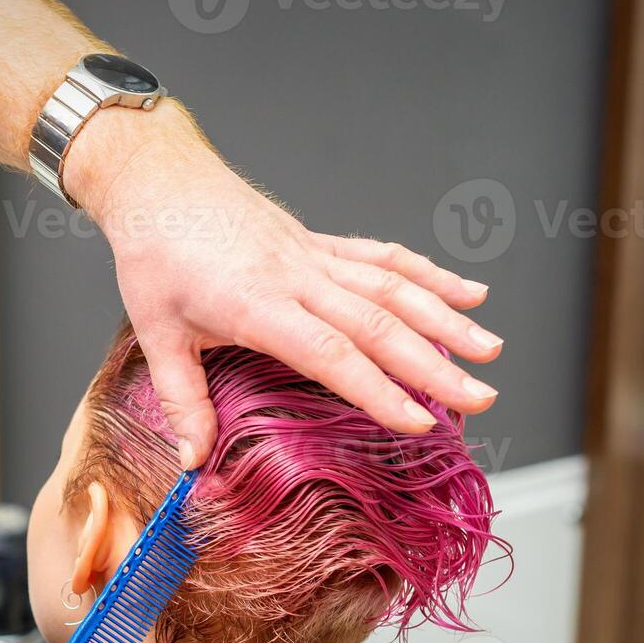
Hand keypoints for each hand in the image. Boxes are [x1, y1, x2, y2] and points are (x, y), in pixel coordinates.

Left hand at [66, 109, 503, 468]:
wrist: (157, 182)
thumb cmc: (153, 255)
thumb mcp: (156, 334)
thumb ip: (182, 400)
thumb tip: (193, 460)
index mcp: (257, 304)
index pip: (330, 353)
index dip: (378, 389)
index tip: (418, 420)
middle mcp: (296, 277)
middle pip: (378, 323)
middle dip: (433, 365)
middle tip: (479, 399)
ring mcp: (313, 256)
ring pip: (392, 286)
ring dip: (446, 318)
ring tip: (490, 352)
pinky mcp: (318, 242)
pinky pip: (382, 257)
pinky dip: (428, 274)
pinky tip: (469, 292)